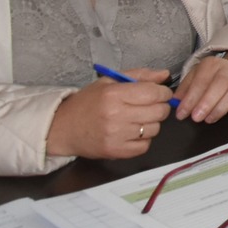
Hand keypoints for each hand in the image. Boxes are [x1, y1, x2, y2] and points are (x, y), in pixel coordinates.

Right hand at [47, 68, 173, 159]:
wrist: (63, 128)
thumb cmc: (88, 102)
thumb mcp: (110, 82)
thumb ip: (139, 76)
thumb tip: (164, 75)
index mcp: (114, 94)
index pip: (154, 93)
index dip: (163, 92)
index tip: (160, 93)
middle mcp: (116, 115)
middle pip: (158, 112)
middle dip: (161, 107)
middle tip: (151, 106)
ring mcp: (116, 136)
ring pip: (154, 129)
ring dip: (152, 123)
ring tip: (138, 119)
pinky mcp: (116, 152)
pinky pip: (145, 146)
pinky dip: (143, 140)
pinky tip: (132, 132)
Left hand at [174, 51, 227, 122]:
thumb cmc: (211, 79)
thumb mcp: (194, 78)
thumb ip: (184, 90)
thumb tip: (175, 103)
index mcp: (211, 64)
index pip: (200, 81)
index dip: (190, 99)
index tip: (182, 114)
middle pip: (220, 84)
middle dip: (207, 103)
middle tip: (196, 118)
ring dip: (221, 108)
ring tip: (209, 119)